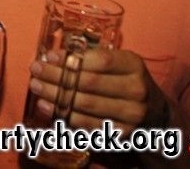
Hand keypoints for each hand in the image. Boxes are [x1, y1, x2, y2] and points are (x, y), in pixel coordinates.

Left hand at [28, 49, 166, 135]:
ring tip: (35, 86)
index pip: (100, 60)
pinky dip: (64, 115)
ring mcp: (131, 115)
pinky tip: (47, 107)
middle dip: (57, 76)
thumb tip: (52, 57)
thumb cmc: (125, 82)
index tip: (49, 56)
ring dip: (55, 95)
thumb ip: (92, 58)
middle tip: (35, 70)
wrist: (154, 116)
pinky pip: (87, 124)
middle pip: (89, 83)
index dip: (71, 58)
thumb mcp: (119, 64)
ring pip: (85, 105)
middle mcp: (136, 90)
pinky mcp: (121, 134)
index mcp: (134, 65)